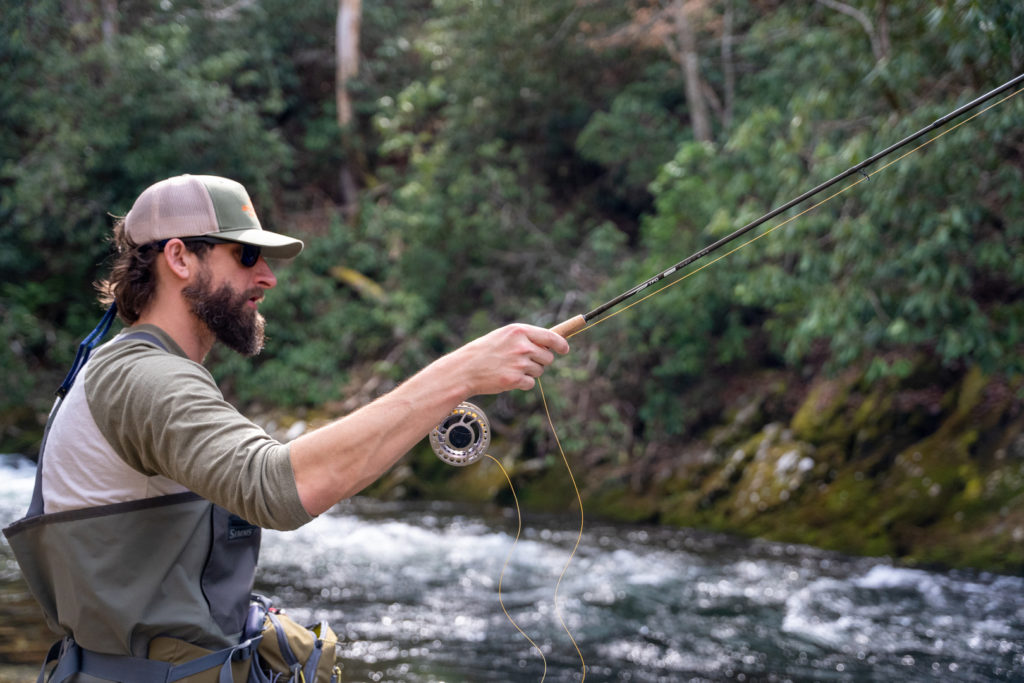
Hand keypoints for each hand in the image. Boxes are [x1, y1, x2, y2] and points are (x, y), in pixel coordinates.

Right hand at [453, 323, 569, 394]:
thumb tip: (552, 344)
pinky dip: (522, 383)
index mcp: (519, 331)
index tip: (564, 349)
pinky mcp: (515, 380)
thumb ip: (526, 338)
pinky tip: (507, 378)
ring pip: (539, 371)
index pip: (550, 337)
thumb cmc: (485, 351)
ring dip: (529, 372)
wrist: (465, 369)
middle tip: (521, 361)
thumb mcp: (504, 336)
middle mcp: (522, 346)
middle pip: (547, 357)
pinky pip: (530, 383)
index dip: (560, 344)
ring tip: (510, 368)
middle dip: (540, 361)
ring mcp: (519, 363)